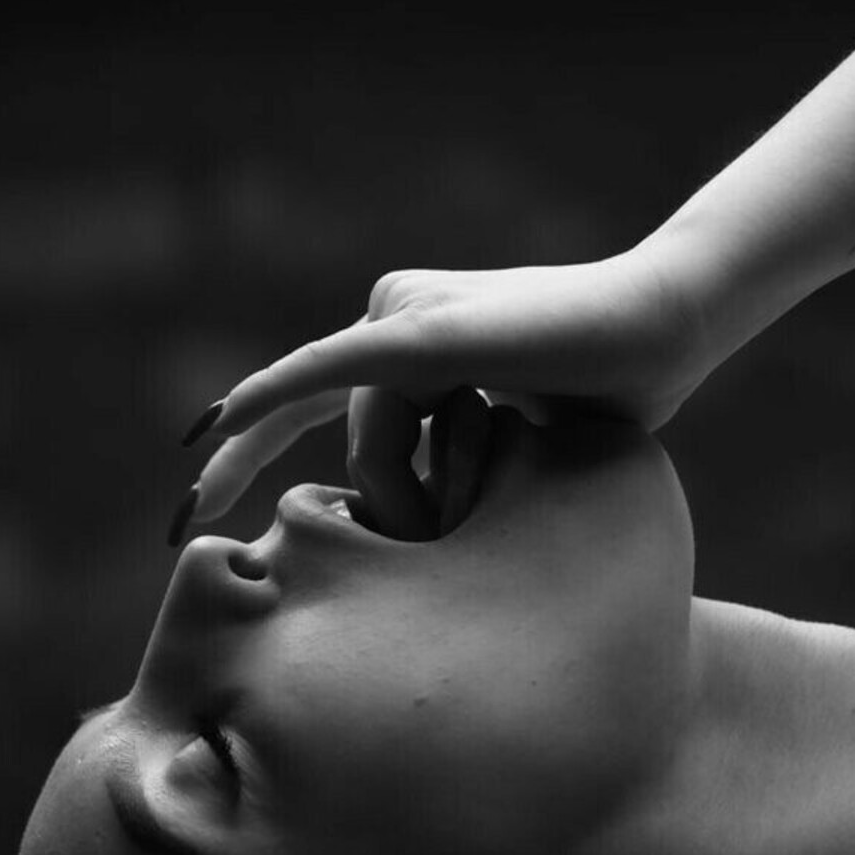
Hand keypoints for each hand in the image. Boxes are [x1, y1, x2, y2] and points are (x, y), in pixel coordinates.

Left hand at [182, 246, 709, 541]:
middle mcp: (390, 319)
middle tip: (268, 533)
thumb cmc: (605, 401)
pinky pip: (328, 376)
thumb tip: (415, 539)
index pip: (308, 406)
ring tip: (494, 494)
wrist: (663, 334)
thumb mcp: (513, 453)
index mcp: (408, 351)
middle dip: (321, 493)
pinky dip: (270, 401)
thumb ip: (456, 472)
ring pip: (370, 445)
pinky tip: (207, 432)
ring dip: (420, 499)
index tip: (192, 509)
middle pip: (342, 438)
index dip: (247, 456)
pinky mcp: (419, 329)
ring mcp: (399, 314)